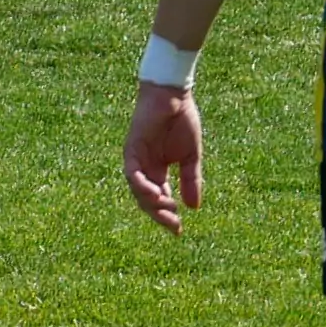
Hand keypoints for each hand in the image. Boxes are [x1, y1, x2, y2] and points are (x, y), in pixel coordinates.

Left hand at [124, 84, 204, 233]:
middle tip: (174, 225)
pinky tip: (155, 193)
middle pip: (146, 200)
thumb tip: (194, 207)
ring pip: (137, 191)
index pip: (161, 199)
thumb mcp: (191, 156)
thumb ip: (191, 180)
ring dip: (151, 203)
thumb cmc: (182, 121)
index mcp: (158, 170)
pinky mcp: (131, 150)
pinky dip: (141, 185)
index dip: (168, 215)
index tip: (179, 230)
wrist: (174, 96)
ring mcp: (136, 160)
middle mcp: (144, 168)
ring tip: (167, 209)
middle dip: (159, 215)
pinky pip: (132, 174)